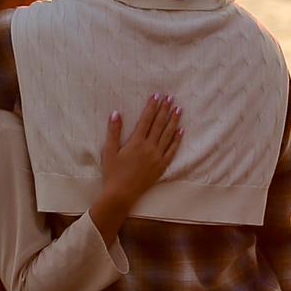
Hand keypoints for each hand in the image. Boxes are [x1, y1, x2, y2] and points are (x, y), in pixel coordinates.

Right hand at [90, 94, 182, 243]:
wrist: (121, 194)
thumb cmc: (112, 173)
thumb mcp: (109, 151)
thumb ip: (114, 131)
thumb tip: (116, 113)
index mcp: (136, 142)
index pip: (146, 120)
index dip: (152, 107)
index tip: (157, 96)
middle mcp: (149, 147)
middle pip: (159, 124)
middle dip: (165, 109)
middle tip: (171, 97)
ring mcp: (157, 157)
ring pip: (168, 135)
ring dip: (174, 121)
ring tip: (179, 109)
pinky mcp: (161, 166)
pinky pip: (172, 150)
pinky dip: (177, 140)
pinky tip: (181, 131)